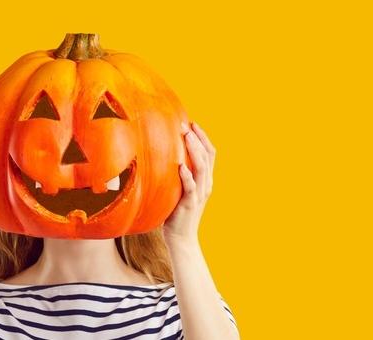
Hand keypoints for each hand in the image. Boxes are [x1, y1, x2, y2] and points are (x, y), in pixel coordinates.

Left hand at [163, 121, 215, 243]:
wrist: (182, 238)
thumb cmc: (176, 212)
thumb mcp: (180, 190)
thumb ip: (178, 175)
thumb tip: (162, 157)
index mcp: (205, 179)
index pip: (210, 153)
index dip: (203, 137)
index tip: (193, 123)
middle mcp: (206, 184)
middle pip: (208, 156)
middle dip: (198, 138)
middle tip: (187, 125)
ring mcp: (199, 194)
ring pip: (202, 168)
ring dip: (194, 150)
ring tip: (186, 137)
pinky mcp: (190, 204)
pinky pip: (191, 187)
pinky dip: (188, 176)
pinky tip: (181, 166)